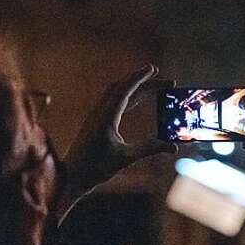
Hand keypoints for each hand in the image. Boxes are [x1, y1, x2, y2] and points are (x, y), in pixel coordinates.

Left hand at [55, 65, 176, 217]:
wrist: (71, 177)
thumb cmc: (95, 168)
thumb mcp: (126, 158)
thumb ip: (149, 148)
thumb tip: (173, 146)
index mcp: (106, 116)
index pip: (125, 90)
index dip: (140, 78)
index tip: (153, 68)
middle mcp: (99, 112)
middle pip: (123, 88)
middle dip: (143, 81)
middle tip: (164, 80)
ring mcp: (96, 115)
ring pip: (117, 93)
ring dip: (135, 86)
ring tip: (154, 85)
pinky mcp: (95, 121)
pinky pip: (113, 101)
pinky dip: (128, 96)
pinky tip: (137, 99)